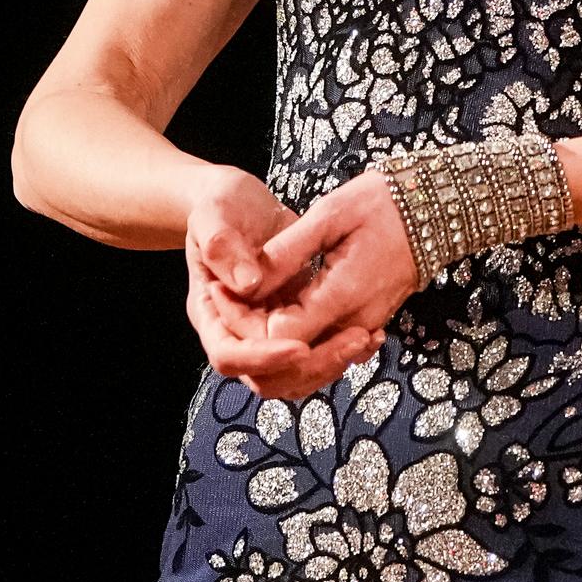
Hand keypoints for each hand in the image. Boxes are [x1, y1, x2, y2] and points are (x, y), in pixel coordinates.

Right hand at [182, 167, 360, 403]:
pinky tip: (371, 333)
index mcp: (210, 313)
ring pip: (297, 375)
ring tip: (367, 336)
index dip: (262, 358)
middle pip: (268, 378)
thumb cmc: (221, 206)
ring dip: (332, 363)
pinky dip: (342, 350)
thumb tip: (247, 285)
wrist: (241, 202)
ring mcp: (267, 333)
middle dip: (311, 366)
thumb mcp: (215, 214)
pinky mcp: (295, 325)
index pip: (229, 355)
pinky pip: (317, 354)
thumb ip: (222, 246)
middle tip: (353, 340)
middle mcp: (237, 332)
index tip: (299, 346)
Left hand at [247, 170, 423, 386]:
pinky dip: (294, 346)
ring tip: (244, 308)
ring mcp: (363, 327)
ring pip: (308, 367)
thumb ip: (287, 252)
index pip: (278, 337)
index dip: (242, 322)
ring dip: (270, 349)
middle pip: (291, 364)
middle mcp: (354, 323)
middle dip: (250, 341)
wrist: (439, 209)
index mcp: (342, 296)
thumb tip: (246, 281)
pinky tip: (273, 315)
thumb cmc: (385, 203)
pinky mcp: (367, 324)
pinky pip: (325, 353)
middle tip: (226, 302)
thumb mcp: (330, 215)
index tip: (220, 288)